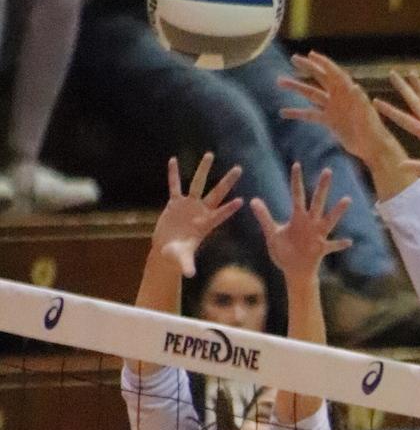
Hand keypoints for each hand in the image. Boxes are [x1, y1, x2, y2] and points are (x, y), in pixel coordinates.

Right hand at [152, 153, 243, 276]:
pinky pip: (174, 185)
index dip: (230, 208)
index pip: (221, 214)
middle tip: (239, 168)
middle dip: (227, 182)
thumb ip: (187, 264)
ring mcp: (188, 205)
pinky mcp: (174, 203)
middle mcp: (200, 211)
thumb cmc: (177, 256)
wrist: (166, 250)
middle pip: (216, 193)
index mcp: (205, 224)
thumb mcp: (182, 259)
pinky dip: (173, 174)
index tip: (242, 200)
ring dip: (203, 170)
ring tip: (210, 155)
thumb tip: (189, 275)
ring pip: (197, 183)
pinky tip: (173, 160)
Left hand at [250, 162, 351, 279]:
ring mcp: (318, 235)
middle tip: (327, 170)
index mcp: (298, 218)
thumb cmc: (284, 252)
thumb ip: (264, 217)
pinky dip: (340, 244)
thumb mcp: (272, 234)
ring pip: (329, 219)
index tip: (297, 164)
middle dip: (322, 187)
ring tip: (347, 199)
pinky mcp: (321, 249)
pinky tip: (349, 242)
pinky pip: (332, 246)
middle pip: (317, 201)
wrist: (294, 271)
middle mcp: (310, 223)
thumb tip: (253, 200)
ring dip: (337, 211)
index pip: (297, 195)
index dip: (296, 180)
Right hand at [279, 52, 393, 165]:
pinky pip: (310, 115)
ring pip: (310, 94)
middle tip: (293, 58)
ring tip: (279, 81)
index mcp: (348, 91)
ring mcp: (332, 108)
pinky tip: (283, 113)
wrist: (372, 147)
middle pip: (319, 77)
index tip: (310, 54)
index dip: (323, 62)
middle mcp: (338, 96)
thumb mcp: (366, 114)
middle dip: (307, 67)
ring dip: (296, 88)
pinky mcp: (329, 121)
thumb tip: (354, 86)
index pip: (333, 72)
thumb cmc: (373, 129)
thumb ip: (360, 100)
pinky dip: (297, 113)